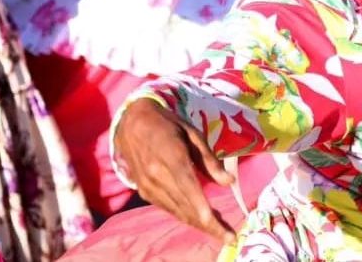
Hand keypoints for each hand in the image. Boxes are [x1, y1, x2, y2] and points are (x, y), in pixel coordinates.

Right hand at [114, 98, 235, 243]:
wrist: (132, 123)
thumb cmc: (168, 124)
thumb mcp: (193, 134)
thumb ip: (209, 160)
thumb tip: (229, 182)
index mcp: (171, 157)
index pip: (189, 188)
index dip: (202, 209)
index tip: (217, 224)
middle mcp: (156, 176)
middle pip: (185, 207)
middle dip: (208, 225)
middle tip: (229, 237)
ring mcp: (147, 186)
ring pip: (176, 212)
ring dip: (198, 224)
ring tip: (220, 232)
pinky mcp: (144, 191)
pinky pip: (167, 208)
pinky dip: (184, 216)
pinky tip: (199, 220)